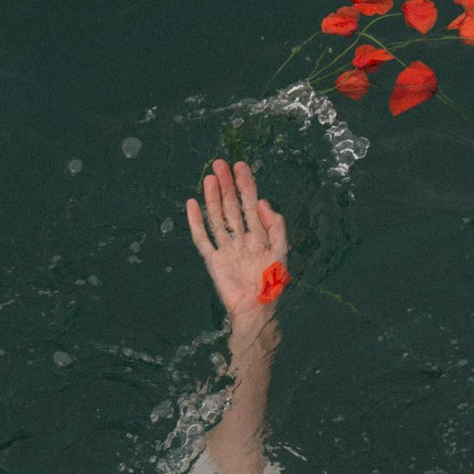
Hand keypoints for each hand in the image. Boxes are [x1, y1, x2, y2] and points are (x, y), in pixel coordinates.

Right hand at [186, 159, 287, 328]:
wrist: (255, 309)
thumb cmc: (271, 283)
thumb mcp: (281, 252)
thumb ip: (276, 227)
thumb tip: (263, 202)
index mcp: (258, 237)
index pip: (250, 205)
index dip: (246, 185)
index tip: (240, 166)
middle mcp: (240, 239)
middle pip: (231, 207)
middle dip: (227, 185)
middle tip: (220, 164)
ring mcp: (225, 249)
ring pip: (217, 218)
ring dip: (213, 198)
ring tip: (209, 178)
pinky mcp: (213, 260)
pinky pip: (202, 238)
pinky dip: (196, 222)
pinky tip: (192, 204)